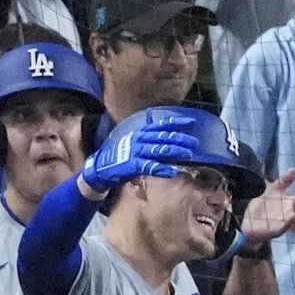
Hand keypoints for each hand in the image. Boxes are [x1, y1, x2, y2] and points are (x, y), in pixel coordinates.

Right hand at [81, 112, 199, 192]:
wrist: (100, 168)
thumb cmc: (120, 157)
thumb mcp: (135, 143)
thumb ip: (150, 140)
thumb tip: (170, 140)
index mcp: (140, 133)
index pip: (161, 125)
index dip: (176, 123)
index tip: (192, 122)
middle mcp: (139, 139)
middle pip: (163, 137)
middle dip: (180, 139)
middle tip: (195, 142)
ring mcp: (135, 152)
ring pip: (158, 150)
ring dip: (175, 152)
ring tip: (188, 154)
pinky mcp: (131, 165)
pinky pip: (149, 166)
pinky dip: (161, 169)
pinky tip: (172, 172)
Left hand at [240, 168, 294, 244]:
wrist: (250, 222)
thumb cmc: (264, 205)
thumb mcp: (274, 189)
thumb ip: (284, 180)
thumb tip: (294, 169)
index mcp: (291, 203)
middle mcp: (290, 213)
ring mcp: (284, 222)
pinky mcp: (276, 231)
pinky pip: (284, 227)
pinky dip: (289, 222)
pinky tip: (292, 216)